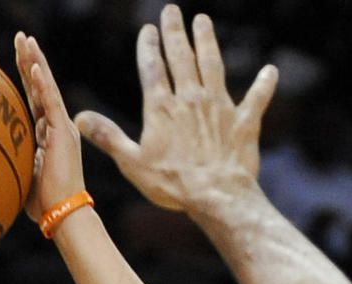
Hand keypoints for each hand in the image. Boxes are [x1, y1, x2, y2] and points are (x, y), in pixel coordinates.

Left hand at [13, 31, 85, 221]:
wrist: (63, 213)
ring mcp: (61, 128)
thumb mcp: (21, 177)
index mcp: (47, 136)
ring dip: (35, 62)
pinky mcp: (63, 134)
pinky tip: (34, 65)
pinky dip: (42, 83)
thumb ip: (9, 164)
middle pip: (40, 87)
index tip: (19, 59)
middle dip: (30, 60)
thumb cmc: (43, 204)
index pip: (34, 100)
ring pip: (46, 88)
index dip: (26, 78)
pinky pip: (51, 102)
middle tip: (21, 38)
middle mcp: (56, 127)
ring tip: (26, 40)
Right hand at [73, 4, 277, 210]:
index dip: (149, 46)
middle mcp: (191, 99)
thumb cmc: (173, 184)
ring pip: (213, 65)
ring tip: (203, 22)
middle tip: (172, 11)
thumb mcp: (132, 163)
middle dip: (175, 32)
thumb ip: (108, 136)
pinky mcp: (243, 122)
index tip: (148, 29)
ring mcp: (219, 108)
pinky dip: (264, 85)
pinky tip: (271, 71)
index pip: (153, 68)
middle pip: (182, 57)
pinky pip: (256, 99)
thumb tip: (79, 117)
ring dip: (208, 42)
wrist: (217, 196)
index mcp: (162, 109)